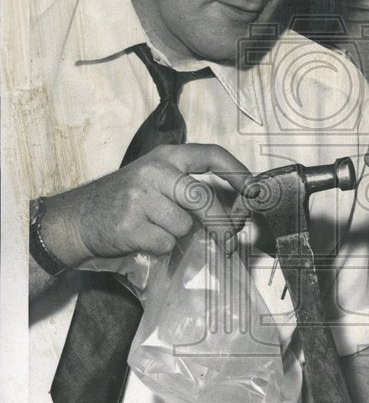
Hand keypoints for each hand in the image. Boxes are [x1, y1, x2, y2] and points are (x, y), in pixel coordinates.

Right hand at [40, 143, 250, 267]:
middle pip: (203, 197)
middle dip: (221, 222)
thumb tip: (235, 212)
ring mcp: (140, 196)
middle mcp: (155, 170)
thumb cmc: (125, 202)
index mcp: (166, 156)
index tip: (256, 190)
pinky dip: (160, 248)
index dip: (238, 171)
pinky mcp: (130, 223)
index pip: (211, 154)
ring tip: (155, 229)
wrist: (78, 219)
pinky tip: (142, 239)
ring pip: (184, 225)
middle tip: (228, 240)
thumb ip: (189, 189)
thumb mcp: (156, 182)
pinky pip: (166, 243)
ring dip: (177, 235)